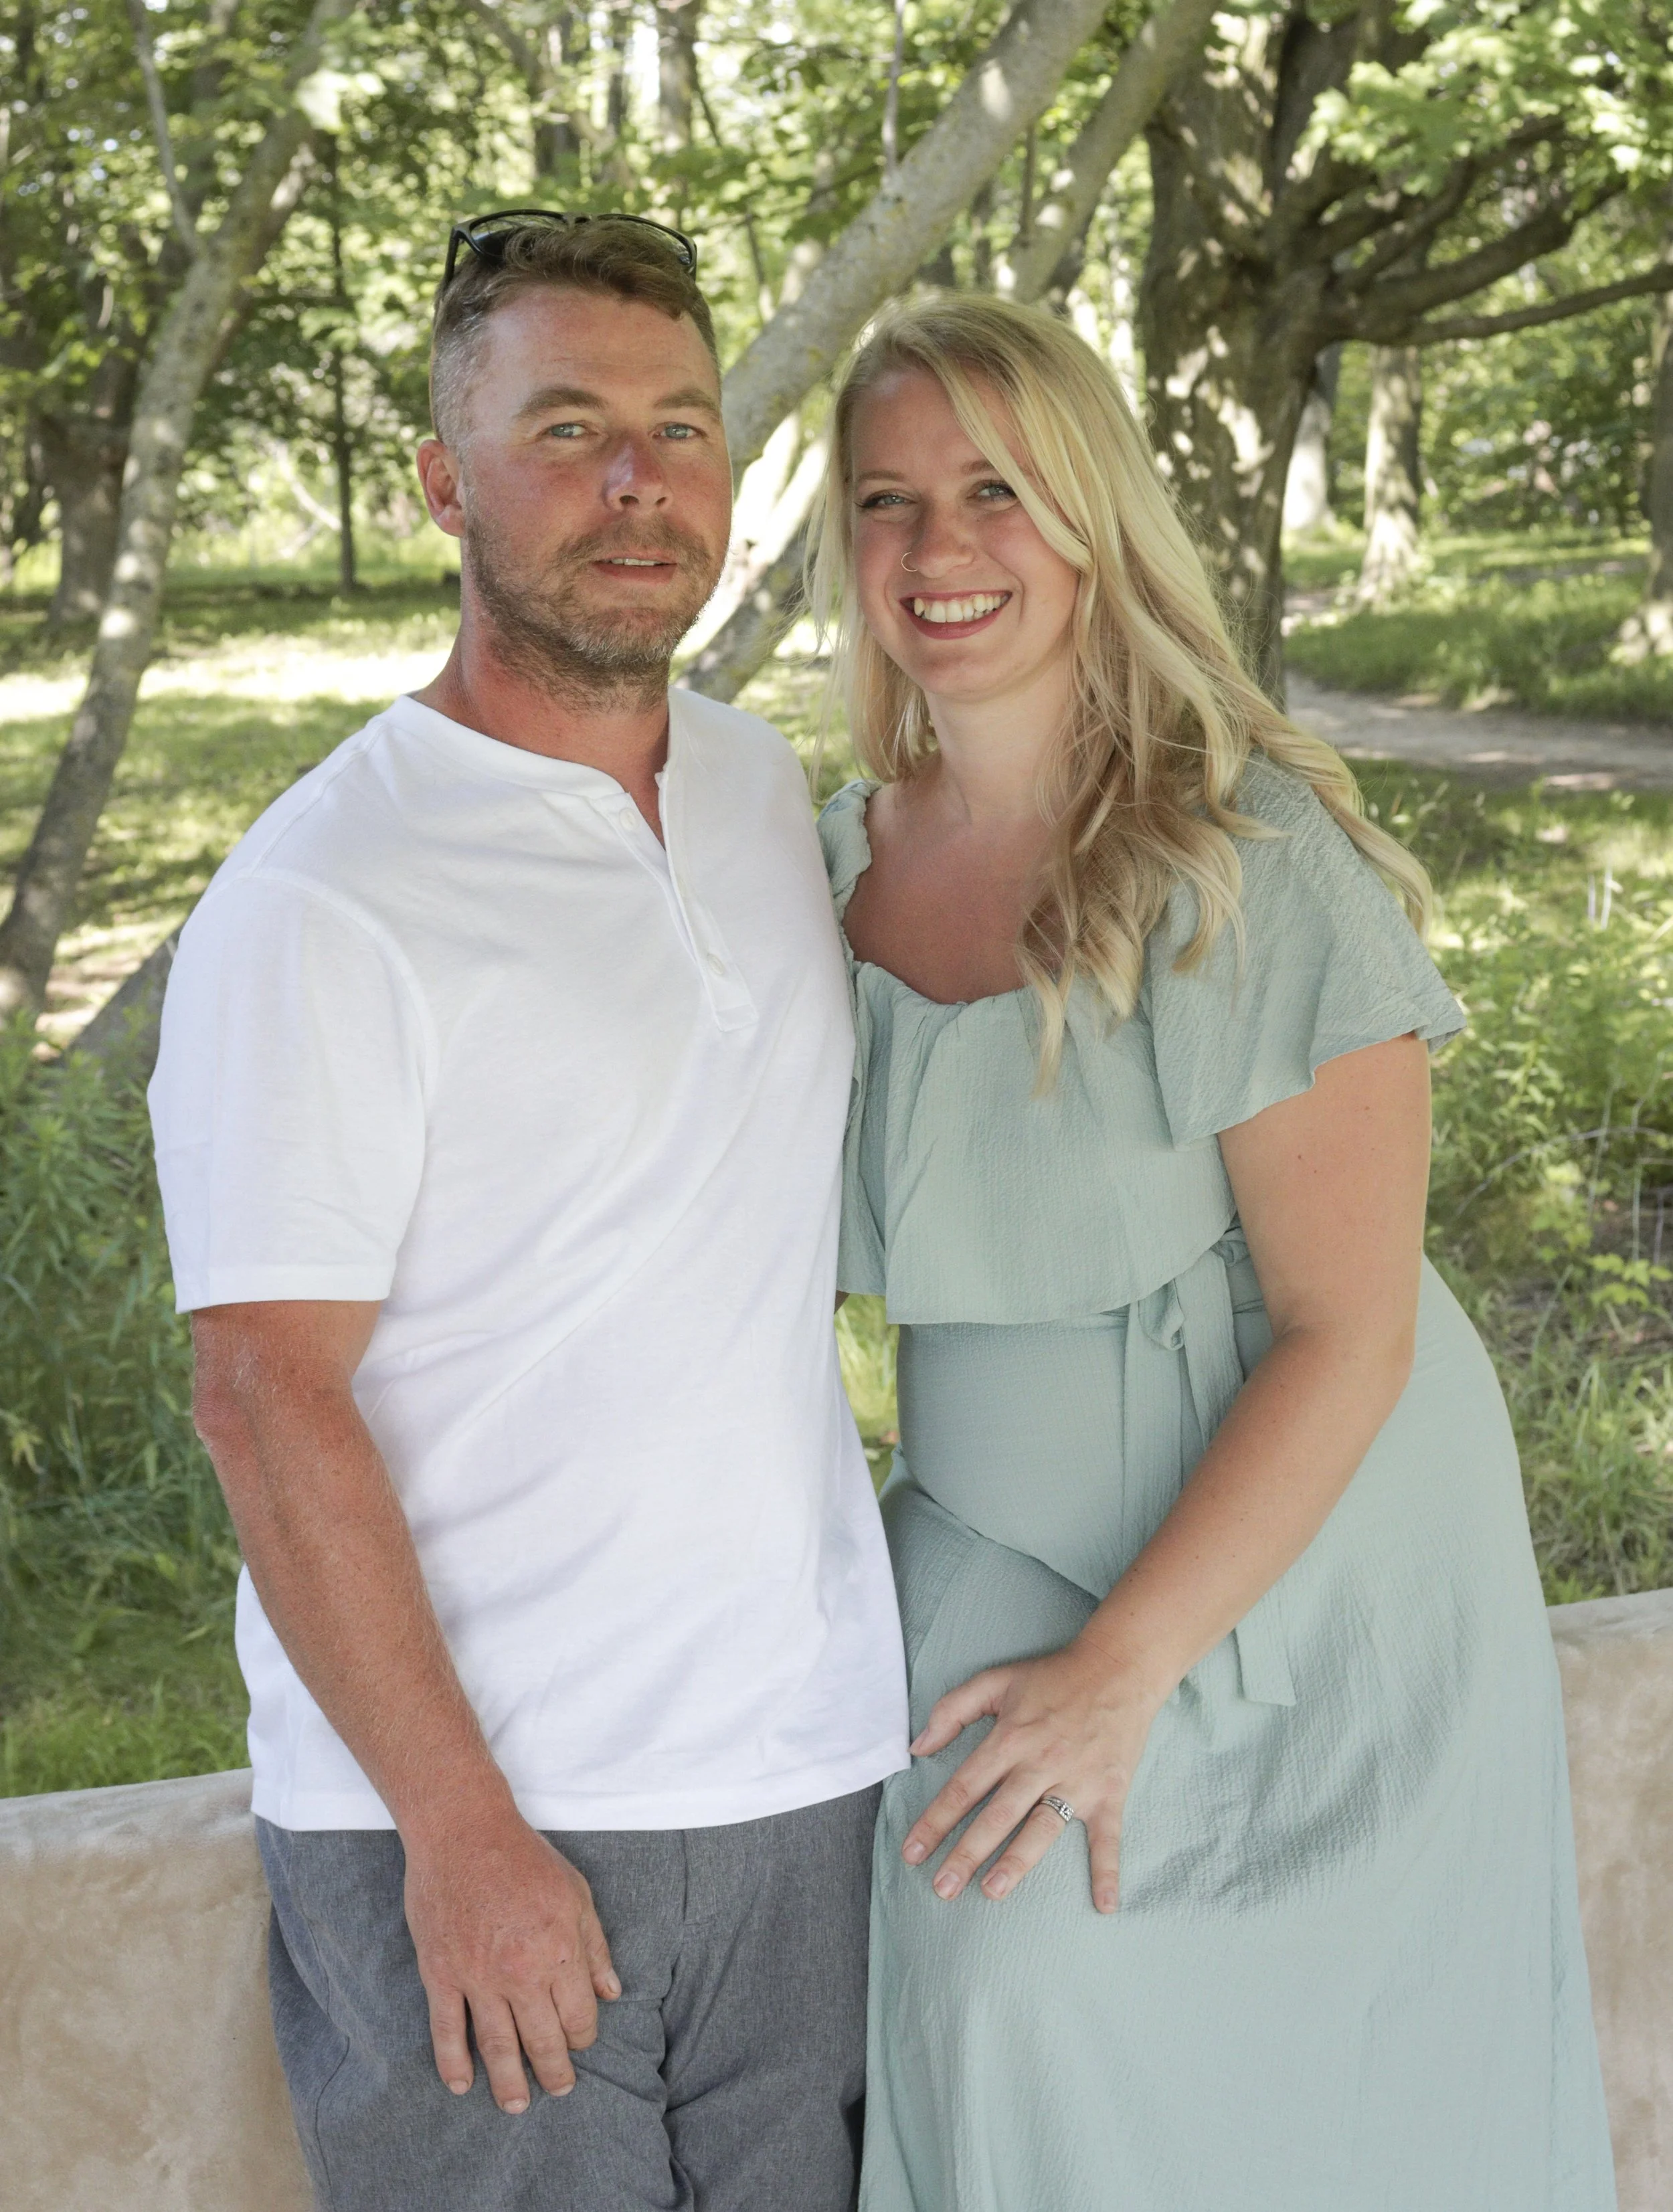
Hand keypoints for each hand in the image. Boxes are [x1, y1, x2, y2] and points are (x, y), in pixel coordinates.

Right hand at [403, 1805, 620, 2111]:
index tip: (581, 2041)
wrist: (462, 1831)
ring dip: (508, 2082)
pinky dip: (453, 2062)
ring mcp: (477, 1977)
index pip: (579, 2015)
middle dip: (554, 2071)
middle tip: (559, 2090)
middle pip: (542, 2040)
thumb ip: (595, 1947)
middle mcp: (520, 1972)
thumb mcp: (576, 1893)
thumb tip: (612, 1992)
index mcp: (559, 1950)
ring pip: (496, 2046)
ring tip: (516, 2106)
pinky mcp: (440, 1974)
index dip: (583, 2035)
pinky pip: (446, 2029)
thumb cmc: (524, 1857)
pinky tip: (462, 2084)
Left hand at [902, 1639, 1165, 1914]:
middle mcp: (1040, 1763)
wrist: (1119, 1667)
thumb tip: (918, 1745)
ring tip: (992, 1891)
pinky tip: (1105, 1903)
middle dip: (967, 1853)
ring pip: (1042, 1827)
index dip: (935, 1820)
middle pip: (997, 1814)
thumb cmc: (1053, 1676)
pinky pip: (1109, 1836)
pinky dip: (1108, 1869)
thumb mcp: (996, 1680)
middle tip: (942, 1887)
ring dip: (1017, 1861)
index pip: (965, 1787)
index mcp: (1010, 1739)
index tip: (913, 1852)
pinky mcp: (1110, 1792)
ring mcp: (1077, 1780)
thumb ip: (953, 1709)